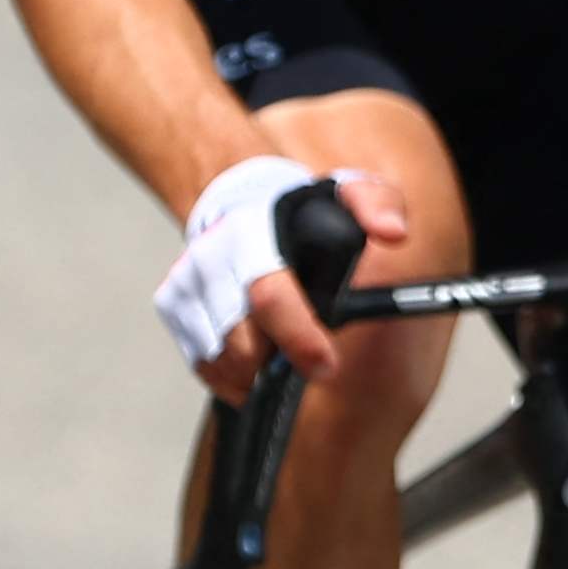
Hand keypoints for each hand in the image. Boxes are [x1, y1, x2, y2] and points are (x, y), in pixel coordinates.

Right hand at [164, 152, 400, 389]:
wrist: (242, 200)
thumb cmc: (303, 209)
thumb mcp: (349, 192)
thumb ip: (377, 204)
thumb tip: (395, 232)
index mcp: (250, 231)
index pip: (269, 294)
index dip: (298, 337)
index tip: (326, 365)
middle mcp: (210, 257)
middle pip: (239, 339)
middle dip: (275, 365)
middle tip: (310, 367)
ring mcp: (186, 282)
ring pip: (217, 355)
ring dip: (253, 373)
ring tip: (281, 365)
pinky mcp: (173, 303)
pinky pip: (200, 360)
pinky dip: (228, 376)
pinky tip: (254, 368)